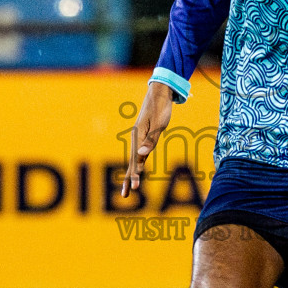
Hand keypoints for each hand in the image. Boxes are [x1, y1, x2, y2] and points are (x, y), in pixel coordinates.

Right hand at [122, 80, 174, 196]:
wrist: (160, 92)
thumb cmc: (161, 107)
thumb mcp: (159, 124)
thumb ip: (151, 141)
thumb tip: (142, 155)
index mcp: (138, 136)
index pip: (135, 160)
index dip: (134, 175)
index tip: (135, 188)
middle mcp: (136, 138)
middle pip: (131, 162)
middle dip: (129, 179)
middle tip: (126, 195)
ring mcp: (139, 137)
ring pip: (134, 159)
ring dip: (131, 173)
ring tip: (129, 188)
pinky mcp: (144, 135)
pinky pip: (138, 153)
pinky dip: (136, 164)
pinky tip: (136, 170)